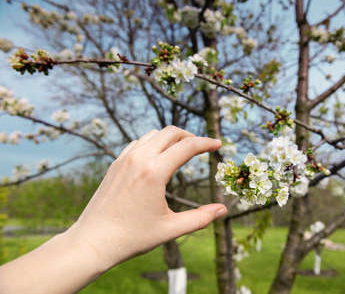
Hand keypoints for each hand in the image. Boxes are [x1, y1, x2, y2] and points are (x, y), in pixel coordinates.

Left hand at [67, 126, 226, 269]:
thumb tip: (223, 210)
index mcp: (154, 172)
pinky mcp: (115, 164)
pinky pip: (138, 143)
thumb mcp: (171, 229)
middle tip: (202, 147)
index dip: (207, 143)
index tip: (219, 144)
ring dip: (171, 137)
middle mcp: (139, 159)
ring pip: (153, 134)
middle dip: (190, 136)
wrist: (93, 241)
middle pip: (171, 132)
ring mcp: (124, 159)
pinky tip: (158, 157)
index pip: (188, 146)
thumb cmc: (132, 238)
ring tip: (182, 151)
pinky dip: (153, 143)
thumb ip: (200, 218)